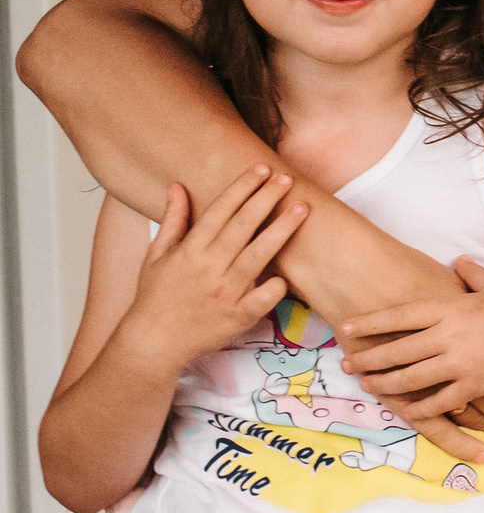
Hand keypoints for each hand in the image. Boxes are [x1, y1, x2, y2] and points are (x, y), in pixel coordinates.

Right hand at [119, 172, 305, 372]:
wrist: (152, 343)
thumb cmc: (155, 297)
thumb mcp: (156, 256)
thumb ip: (172, 220)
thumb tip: (178, 186)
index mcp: (189, 251)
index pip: (219, 211)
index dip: (241, 188)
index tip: (260, 169)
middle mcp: (208, 268)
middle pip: (242, 227)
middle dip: (266, 199)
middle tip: (287, 178)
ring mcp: (224, 292)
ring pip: (258, 255)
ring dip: (281, 230)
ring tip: (301, 208)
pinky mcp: (237, 316)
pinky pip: (263, 297)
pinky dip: (276, 286)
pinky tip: (287, 274)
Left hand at [340, 258, 483, 432]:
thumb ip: (474, 272)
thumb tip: (459, 260)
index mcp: (453, 308)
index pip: (401, 315)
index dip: (371, 322)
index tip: (347, 326)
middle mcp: (450, 337)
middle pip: (397, 351)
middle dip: (368, 358)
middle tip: (347, 363)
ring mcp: (460, 364)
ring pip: (410, 379)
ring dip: (384, 384)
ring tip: (368, 385)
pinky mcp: (474, 386)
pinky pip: (437, 402)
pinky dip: (418, 408)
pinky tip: (405, 410)